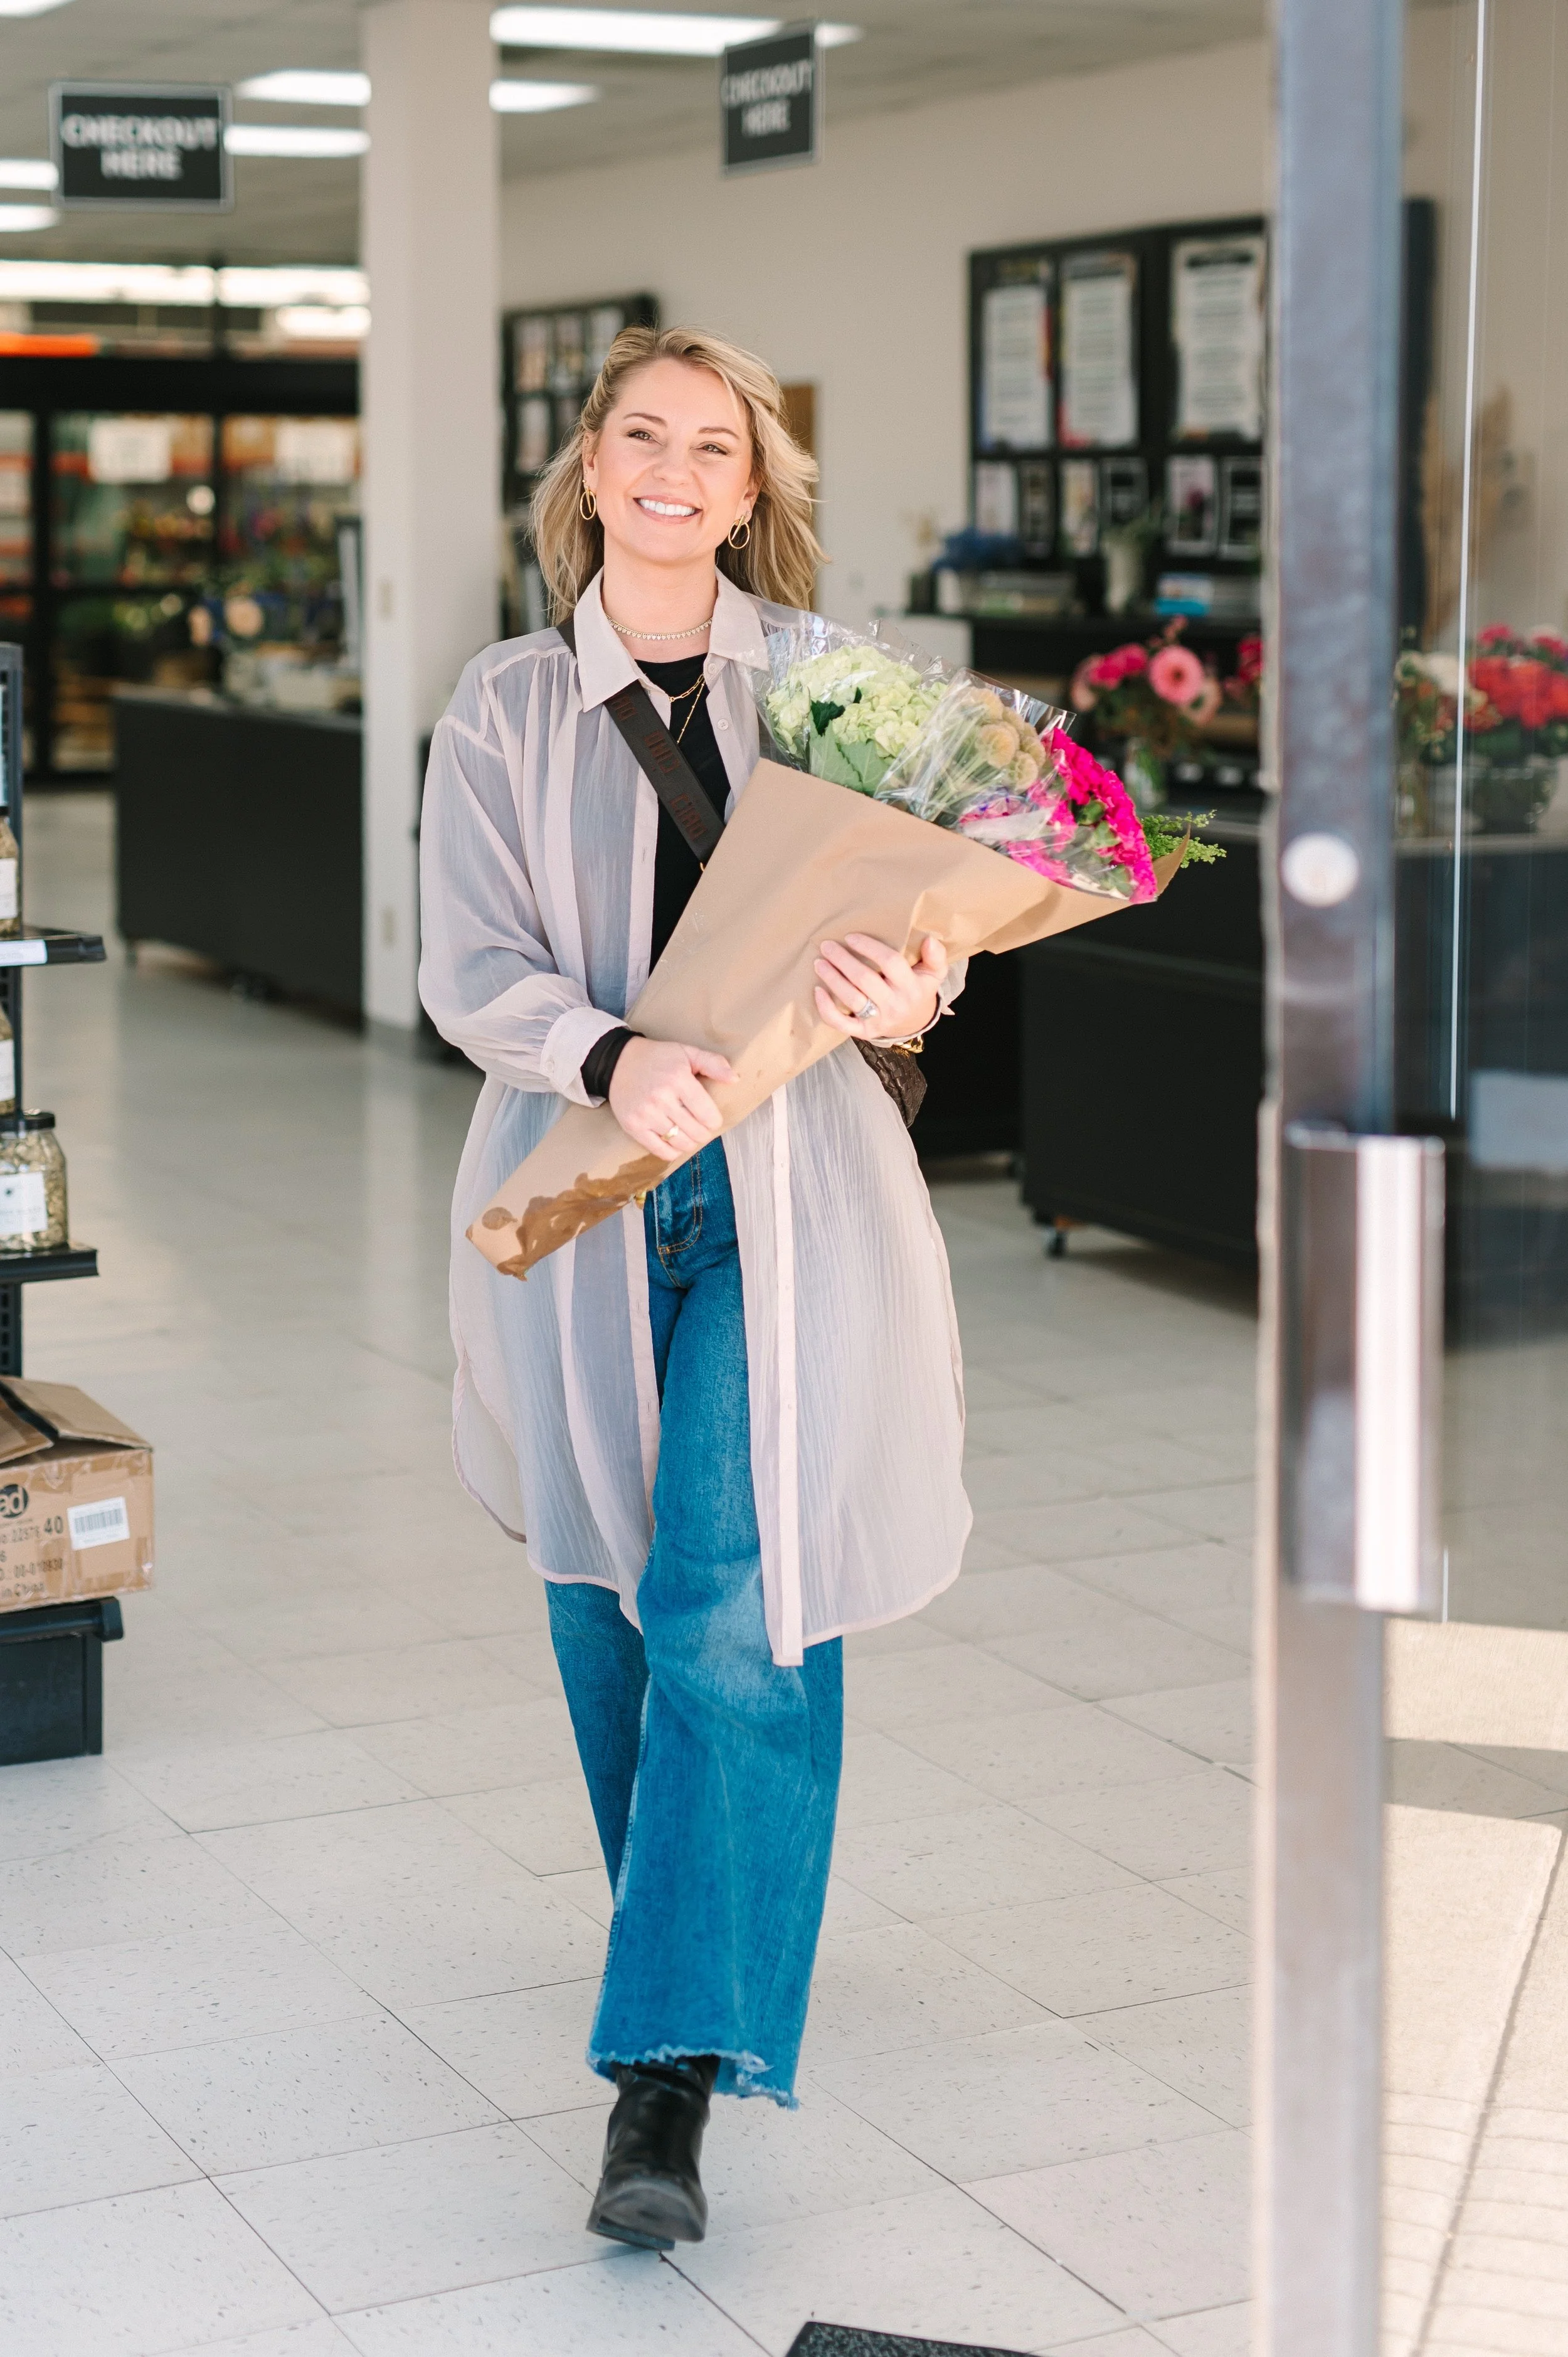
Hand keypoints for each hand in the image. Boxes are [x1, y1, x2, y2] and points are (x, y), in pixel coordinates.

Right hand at [608, 1036, 735, 1160]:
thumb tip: (735, 1079)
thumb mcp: (686, 1052)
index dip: (714, 1120)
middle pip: (696, 1132)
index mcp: (678, 1079)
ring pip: (680, 1143)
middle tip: (701, 1127)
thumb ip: (713, 1063)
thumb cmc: (657, 1058)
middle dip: (704, 1133)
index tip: (711, 1118)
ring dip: (690, 1142)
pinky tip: (674, 1141)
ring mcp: (645, 1114)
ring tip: (689, 1133)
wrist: (618, 1062)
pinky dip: (673, 1151)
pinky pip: (661, 1151)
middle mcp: (661, 1098)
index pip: (707, 1115)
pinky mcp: (633, 1126)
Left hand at [814, 932, 944, 1042]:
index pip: (890, 963)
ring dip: (832, 979)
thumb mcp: (934, 973)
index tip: (851, 937)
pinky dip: (826, 1009)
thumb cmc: (919, 989)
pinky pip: (841, 1023)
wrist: (914, 1022)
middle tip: (827, 946)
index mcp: (912, 987)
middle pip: (865, 980)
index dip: (869, 948)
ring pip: (851, 999)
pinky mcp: (864, 1032)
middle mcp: (895, 1005)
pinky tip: (817, 991)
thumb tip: (930, 939)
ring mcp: (878, 1020)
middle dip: (843, 961)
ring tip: (819, 962)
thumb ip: (935, 956)